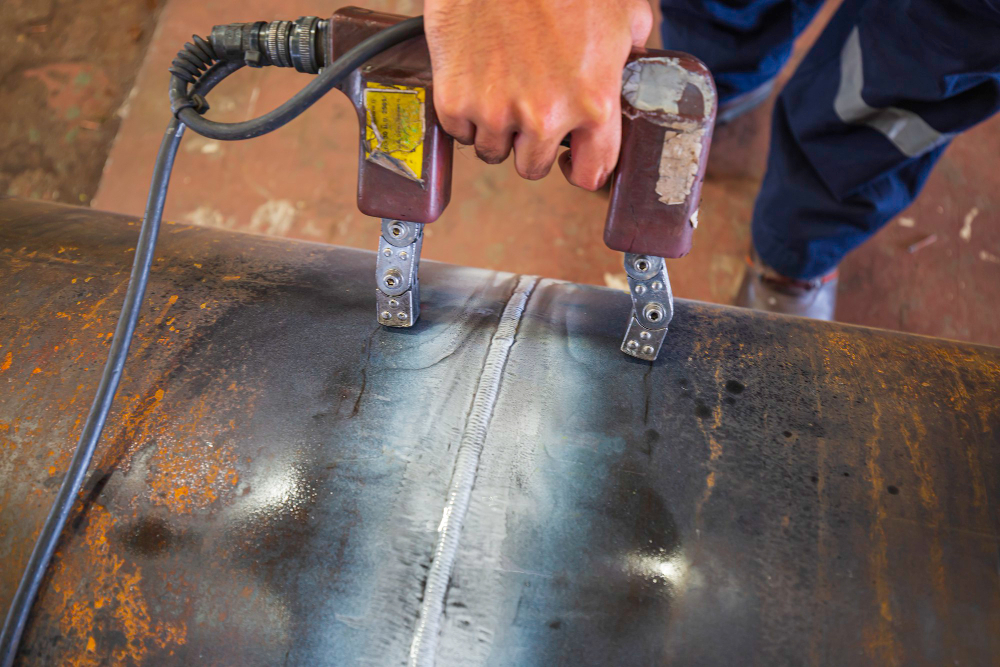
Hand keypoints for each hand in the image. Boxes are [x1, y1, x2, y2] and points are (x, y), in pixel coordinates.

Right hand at [423, 0, 651, 189]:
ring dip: (497, 129)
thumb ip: (628, 55)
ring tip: (502, 90)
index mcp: (593, 102)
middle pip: (532, 168)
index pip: (591, 172)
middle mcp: (544, 116)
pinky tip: (476, 82)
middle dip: (533, 145)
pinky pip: (459, 130)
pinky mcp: (455, 98)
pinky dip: (465, 113)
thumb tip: (628, 70)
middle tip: (530, 112)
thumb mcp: (622, 14)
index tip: (573, 160)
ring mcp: (495, 111)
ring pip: (492, 150)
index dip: (582, 168)